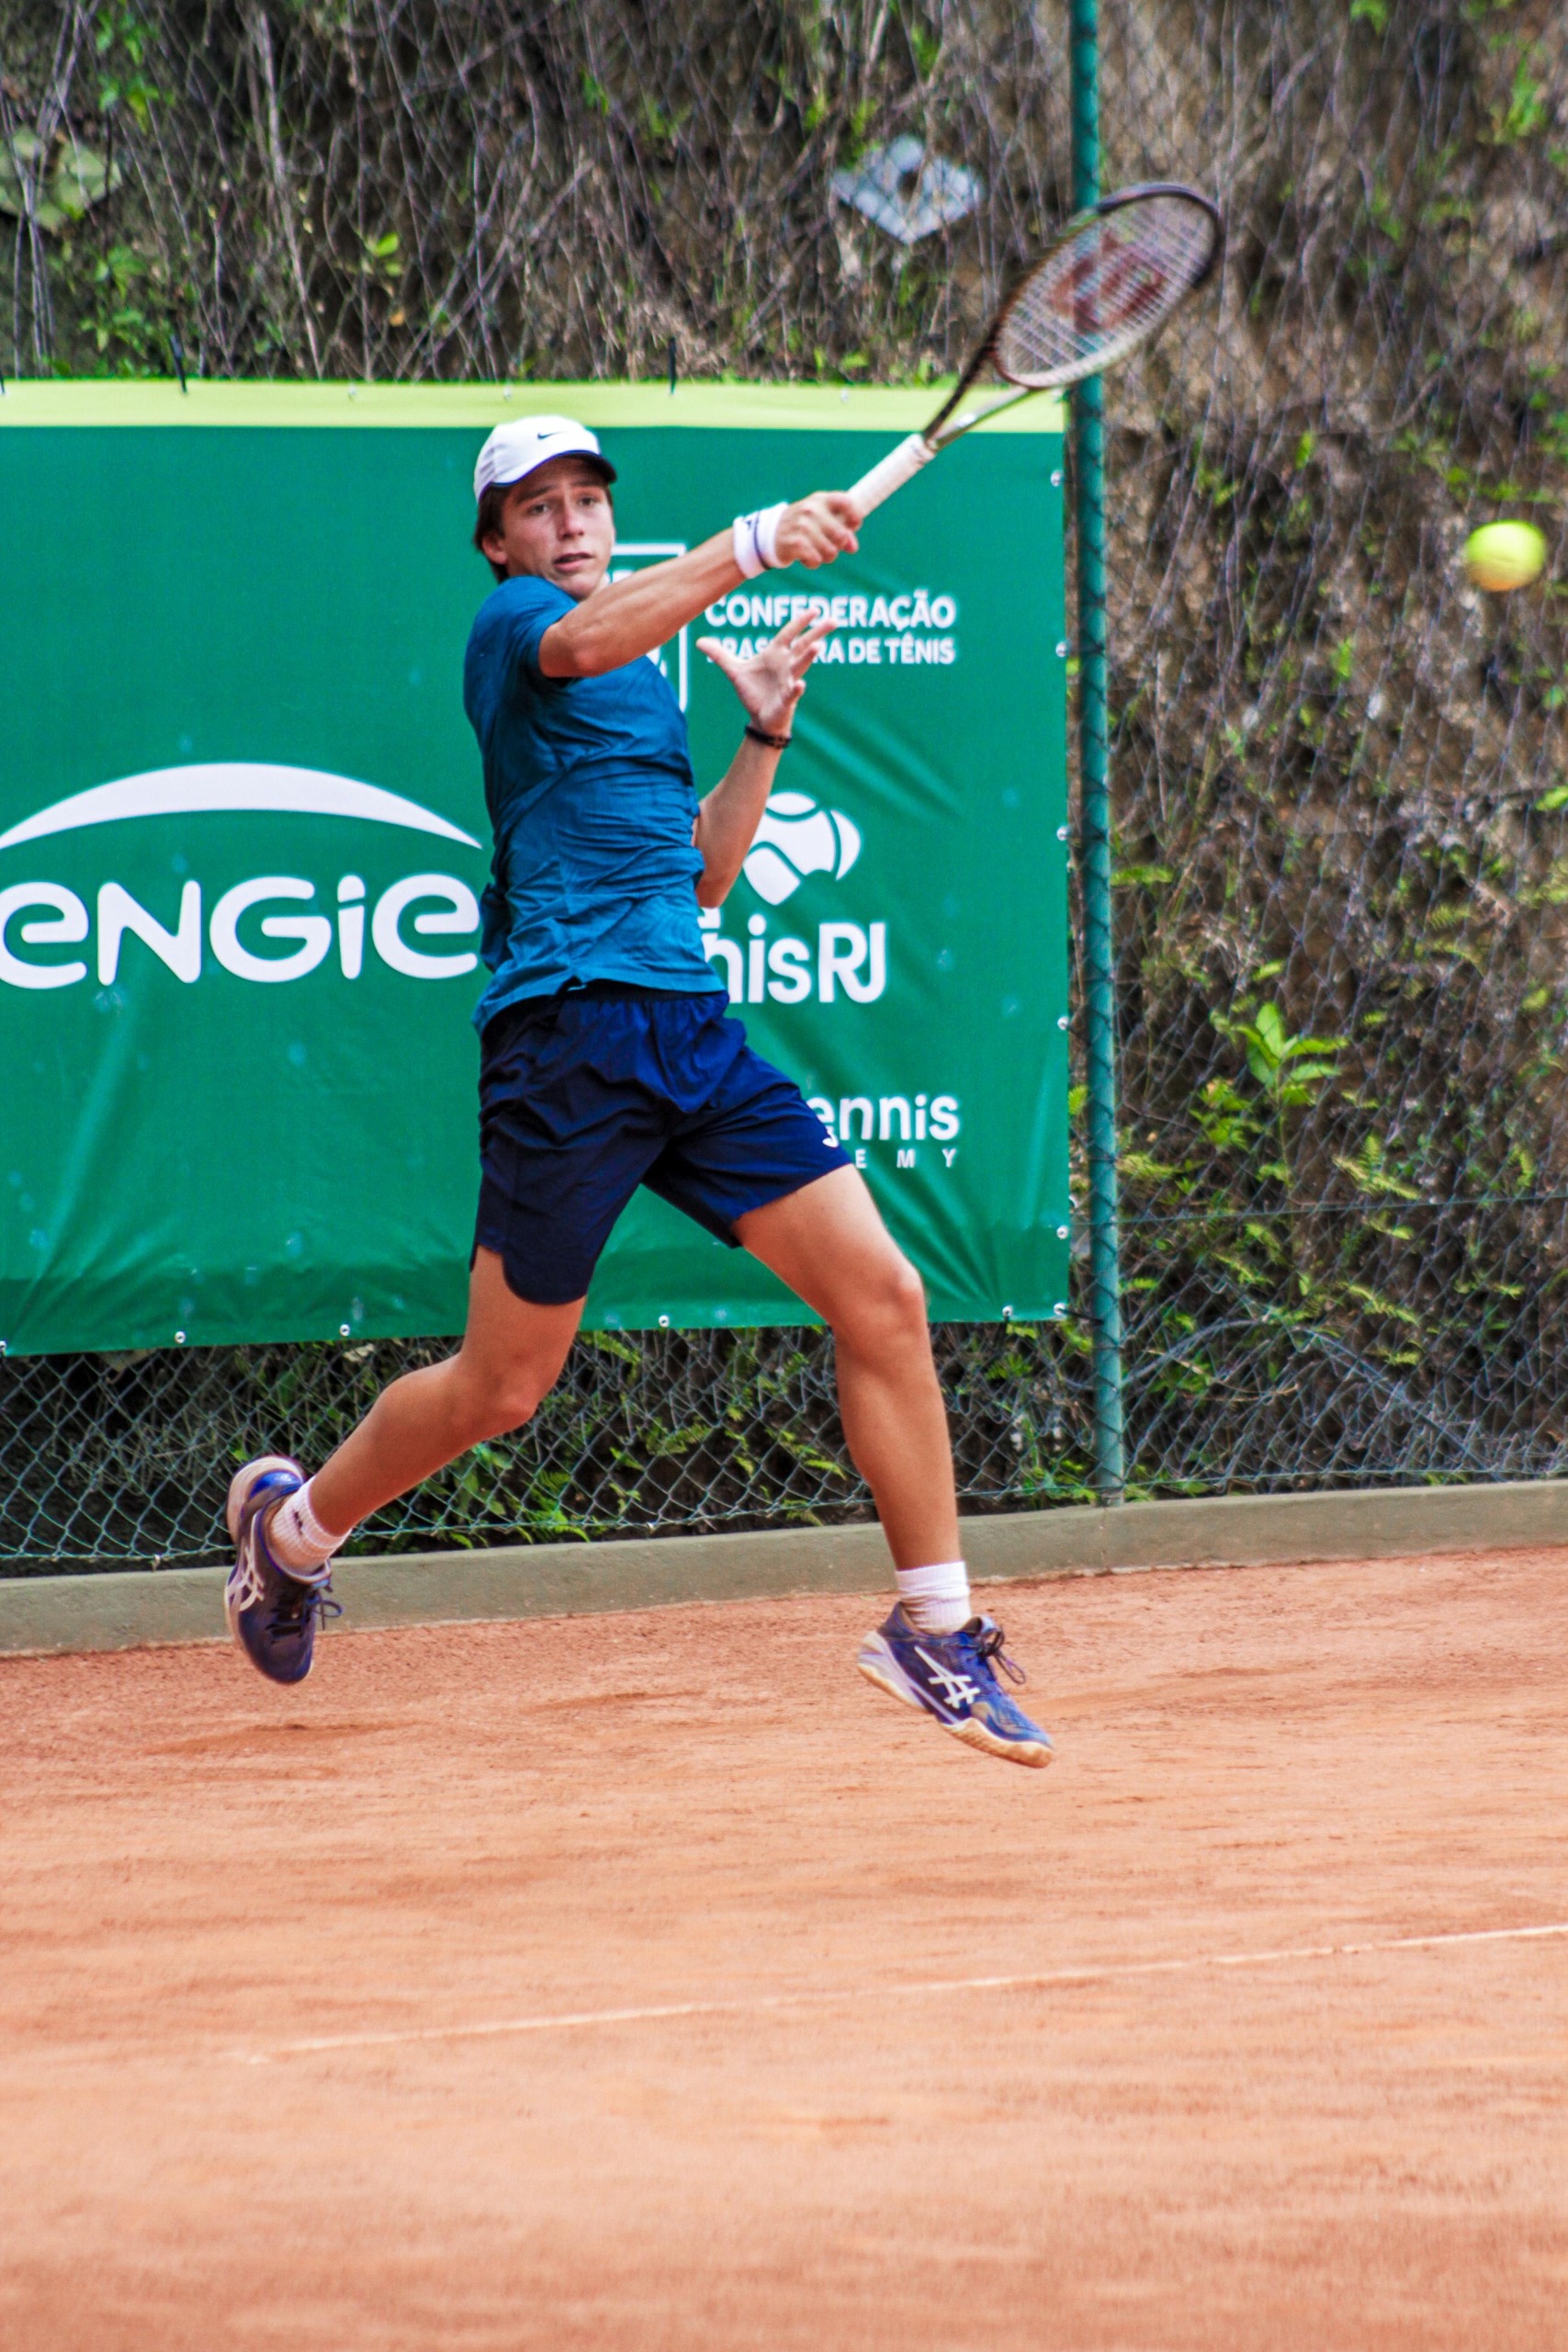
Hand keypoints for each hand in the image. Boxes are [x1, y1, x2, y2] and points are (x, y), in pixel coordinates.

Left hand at [695, 610, 835, 736]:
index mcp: (775, 654)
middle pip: (804, 645)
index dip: (800, 622)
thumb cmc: (753, 691)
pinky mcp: (786, 699)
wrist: (759, 717)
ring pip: (801, 666)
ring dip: (809, 657)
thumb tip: (699, 642)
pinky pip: (792, 692)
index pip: (790, 633)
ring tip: (819, 647)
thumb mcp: (734, 670)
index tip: (814, 609)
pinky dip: (796, 688)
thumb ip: (720, 654)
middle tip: (833, 621)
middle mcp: (786, 665)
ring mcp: (788, 681)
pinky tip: (800, 684)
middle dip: (817, 633)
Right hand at [771, 492, 859, 569]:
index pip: (847, 503)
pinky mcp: (795, 542)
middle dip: (840, 545)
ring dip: (826, 557)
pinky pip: (816, 560)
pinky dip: (813, 562)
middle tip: (830, 545)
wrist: (770, 534)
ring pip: (831, 551)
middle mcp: (811, 509)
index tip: (854, 525)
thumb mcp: (822, 520)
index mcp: (821, 499)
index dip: (855, 516)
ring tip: (816, 551)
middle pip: (842, 535)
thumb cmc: (803, 526)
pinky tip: (806, 557)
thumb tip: (852, 547)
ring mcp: (802, 525)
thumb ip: (841, 529)